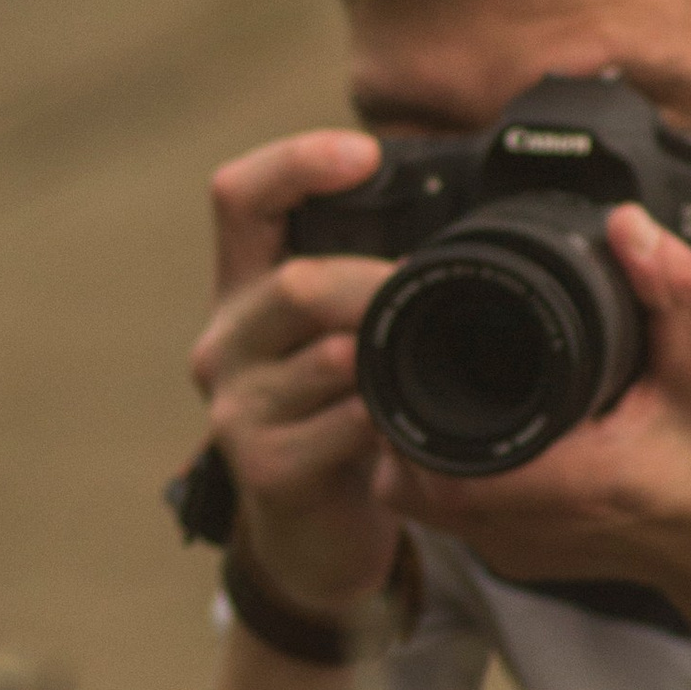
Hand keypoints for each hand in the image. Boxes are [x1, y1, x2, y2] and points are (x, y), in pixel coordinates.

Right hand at [192, 128, 406, 618]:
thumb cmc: (338, 419)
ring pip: (325, 353)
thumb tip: (465, 217)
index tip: (365, 154)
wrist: (312, 535)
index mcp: (243, 291)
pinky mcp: (263, 466)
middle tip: (432, 295)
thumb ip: (368, 281)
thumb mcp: (341, 337)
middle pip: (294, 282)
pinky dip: (389, 419)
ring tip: (428, 361)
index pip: (239, 197)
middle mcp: (226, 341)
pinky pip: (343, 424)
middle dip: (377, 283)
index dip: (297, 162)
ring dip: (391, 354)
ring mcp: (238, 407)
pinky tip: (408, 424)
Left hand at [375, 205, 690, 617]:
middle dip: (411, 404)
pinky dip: (448, 461)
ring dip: (423, 434)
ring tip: (446, 373)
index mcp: (575, 485)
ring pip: (421, 495)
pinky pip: (448, 509)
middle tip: (428, 343)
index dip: (414, 398)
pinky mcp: (518, 555)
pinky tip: (480, 415)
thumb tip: (625, 225)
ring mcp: (519, 551)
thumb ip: (672, 292)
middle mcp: (532, 530)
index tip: (425, 340)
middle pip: (412, 474)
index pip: (442, 458)